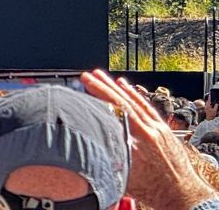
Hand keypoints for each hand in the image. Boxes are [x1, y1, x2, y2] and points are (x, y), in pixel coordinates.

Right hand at [82, 69, 216, 209]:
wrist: (183, 195)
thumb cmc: (156, 190)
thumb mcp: (127, 174)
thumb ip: (112, 153)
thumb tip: (93, 140)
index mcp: (143, 139)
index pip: (118, 109)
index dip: (101, 94)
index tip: (87, 83)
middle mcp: (152, 131)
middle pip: (125, 102)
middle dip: (105, 87)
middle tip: (89, 75)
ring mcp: (159, 129)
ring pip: (136, 103)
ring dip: (118, 88)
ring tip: (103, 76)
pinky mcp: (164, 131)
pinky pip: (147, 108)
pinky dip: (135, 96)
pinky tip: (126, 87)